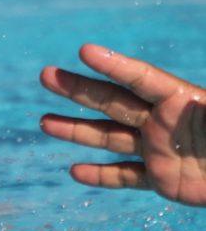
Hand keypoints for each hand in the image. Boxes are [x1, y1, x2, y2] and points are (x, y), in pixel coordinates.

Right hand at [40, 44, 205, 206]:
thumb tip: (187, 102)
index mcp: (182, 100)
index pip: (141, 78)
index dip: (113, 64)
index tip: (84, 51)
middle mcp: (163, 121)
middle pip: (113, 102)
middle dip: (78, 90)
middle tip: (46, 76)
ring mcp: (158, 149)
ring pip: (109, 137)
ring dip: (75, 130)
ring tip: (43, 122)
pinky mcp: (161, 180)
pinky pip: (125, 176)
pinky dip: (100, 175)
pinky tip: (75, 171)